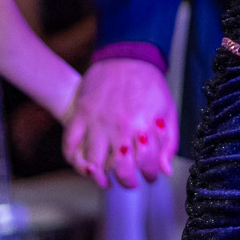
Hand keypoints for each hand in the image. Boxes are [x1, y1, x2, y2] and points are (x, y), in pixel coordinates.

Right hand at [63, 57, 177, 188]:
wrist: (126, 56)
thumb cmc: (149, 83)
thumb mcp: (168, 109)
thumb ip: (169, 141)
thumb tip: (165, 170)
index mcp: (144, 125)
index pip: (147, 163)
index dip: (151, 174)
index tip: (151, 176)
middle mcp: (120, 127)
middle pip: (121, 169)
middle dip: (128, 182)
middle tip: (131, 182)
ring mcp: (96, 122)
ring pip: (94, 164)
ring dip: (101, 178)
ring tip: (108, 180)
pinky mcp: (79, 115)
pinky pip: (70, 146)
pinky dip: (74, 161)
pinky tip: (85, 167)